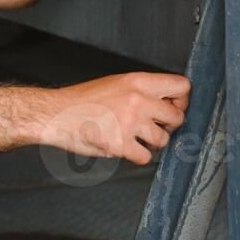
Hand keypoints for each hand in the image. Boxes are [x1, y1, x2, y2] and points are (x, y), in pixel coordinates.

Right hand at [35, 72, 190, 165]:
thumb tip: (169, 102)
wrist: (56, 114)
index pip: (182, 87)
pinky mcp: (119, 145)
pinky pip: (145, 158)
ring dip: (151, 143)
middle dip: (168, 126)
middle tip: (153, 127)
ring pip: (163, 140)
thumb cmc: (84, 100)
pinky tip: (124, 147)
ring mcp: (129, 123)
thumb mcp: (117, 83)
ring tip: (134, 137)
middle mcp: (137, 100)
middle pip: (178, 117)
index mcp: (138, 81)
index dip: (182, 101)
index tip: (173, 108)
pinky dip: (137, 156)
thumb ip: (143, 90)